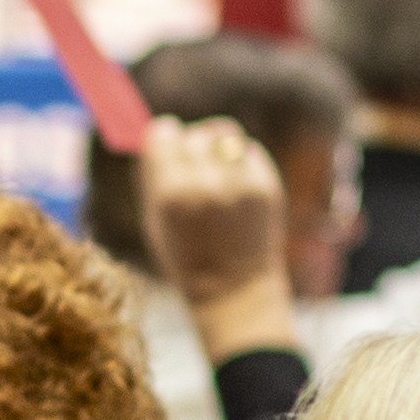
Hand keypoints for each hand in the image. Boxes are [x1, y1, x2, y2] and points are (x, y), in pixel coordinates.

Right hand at [141, 118, 293, 356]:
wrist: (235, 289)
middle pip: (194, 133)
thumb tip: (157, 130)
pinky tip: (235, 184)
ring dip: (216, 144)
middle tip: (191, 161)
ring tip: (215, 167)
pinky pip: (248, 151)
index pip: (164, 133)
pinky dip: (239, 160)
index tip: (166, 141)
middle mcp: (205, 184)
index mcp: (170, 194)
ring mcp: (240, 184)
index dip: (163, 137)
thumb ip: (152, 175)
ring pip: (225, 133)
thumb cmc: (186, 255)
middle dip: (189, 143)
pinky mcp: (267, 186)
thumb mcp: (154, 219)